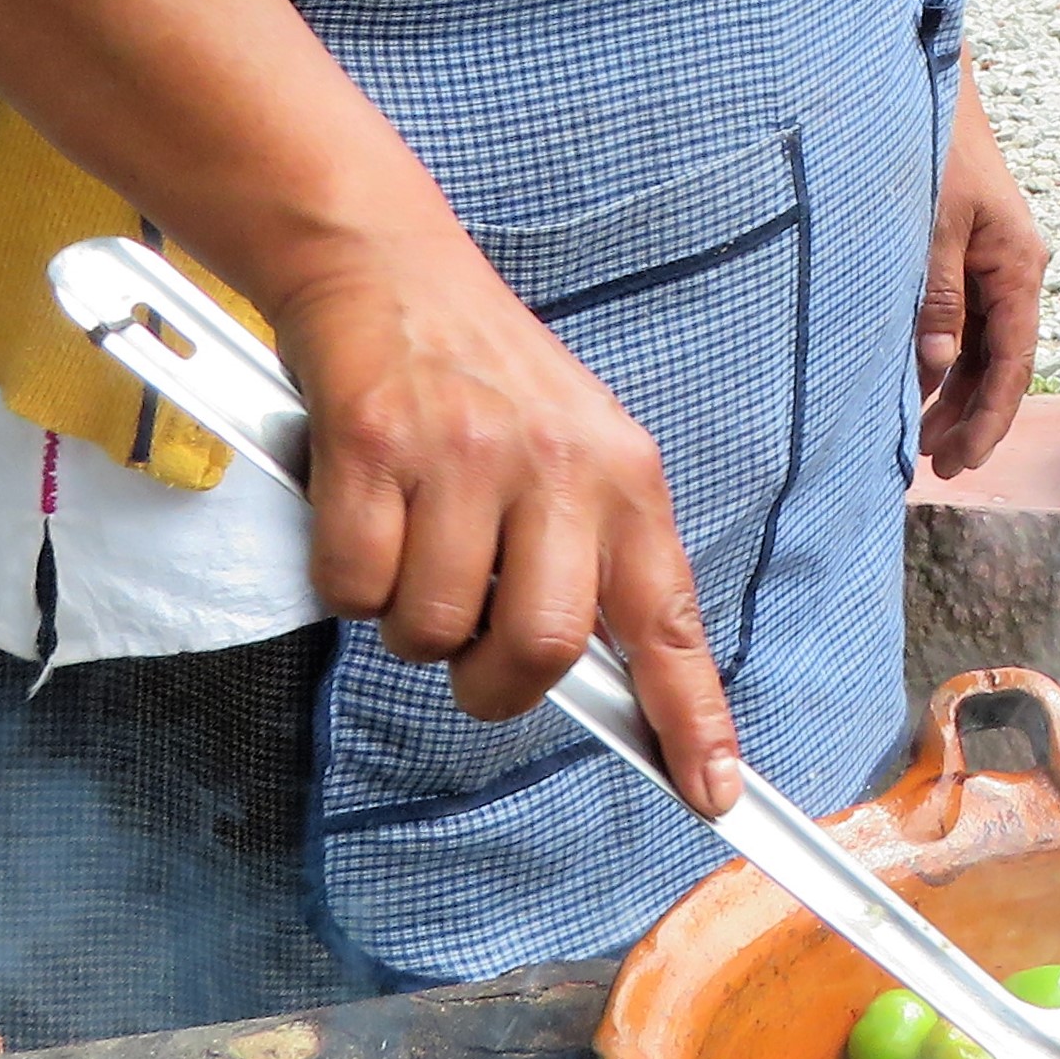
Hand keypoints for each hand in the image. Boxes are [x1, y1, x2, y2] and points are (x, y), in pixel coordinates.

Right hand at [262, 245, 742, 815]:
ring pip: (435, 628)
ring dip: (408, 620)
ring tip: (410, 545)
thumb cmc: (482, 378)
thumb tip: (603, 680)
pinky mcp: (374, 445)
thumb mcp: (574, 450)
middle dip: (494, 684)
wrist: (386, 263)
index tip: (713, 794)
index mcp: (624, 478)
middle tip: (468, 655)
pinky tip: (360, 514)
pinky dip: (346, 577)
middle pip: (544, 646)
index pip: (671, 618)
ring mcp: (466, 456)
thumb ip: (590, 554)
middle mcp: (560, 467)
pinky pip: (354, 586)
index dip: (693, 716)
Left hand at [918, 57, 1048, 477]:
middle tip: (933, 467)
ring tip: (921, 438)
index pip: (1013, 364)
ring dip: (954, 391)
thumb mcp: (931, 226)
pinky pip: (963, 319)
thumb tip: (940, 368)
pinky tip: (916, 382)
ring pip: (981, 345)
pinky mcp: (967, 252)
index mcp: (1018, 265)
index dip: (989, 419)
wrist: (929, 84)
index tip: (962, 463)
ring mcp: (991, 262)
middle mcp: (1013, 269)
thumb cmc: (933, 147)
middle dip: (970, 417)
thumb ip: (936, 299)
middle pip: (1001, 362)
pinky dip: (942, 356)